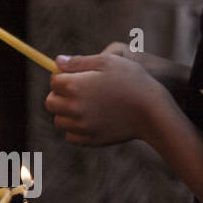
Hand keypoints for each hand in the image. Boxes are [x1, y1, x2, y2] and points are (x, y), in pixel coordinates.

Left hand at [45, 45, 167, 144]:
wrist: (152, 112)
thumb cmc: (133, 81)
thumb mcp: (108, 62)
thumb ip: (79, 62)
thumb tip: (58, 62)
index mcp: (75, 86)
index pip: (54, 81)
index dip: (62, 76)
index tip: (73, 75)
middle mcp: (73, 107)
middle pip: (51, 102)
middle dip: (59, 95)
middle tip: (76, 91)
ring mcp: (81, 126)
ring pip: (59, 120)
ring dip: (66, 112)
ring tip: (84, 105)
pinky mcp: (90, 140)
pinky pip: (71, 136)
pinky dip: (75, 129)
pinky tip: (89, 119)